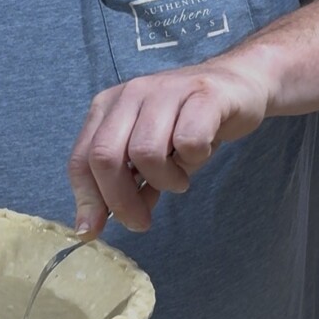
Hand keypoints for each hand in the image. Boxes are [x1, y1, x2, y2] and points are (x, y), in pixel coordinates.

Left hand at [68, 53, 271, 233]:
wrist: (237, 87)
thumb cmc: (188, 124)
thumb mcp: (151, 155)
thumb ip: (129, 184)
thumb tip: (104, 223)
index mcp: (108, 107)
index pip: (82, 158)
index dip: (86, 199)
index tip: (92, 231)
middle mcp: (131, 94)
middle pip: (105, 156)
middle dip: (120, 200)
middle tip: (141, 221)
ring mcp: (166, 90)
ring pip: (145, 152)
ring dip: (164, 180)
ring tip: (179, 179)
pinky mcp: (203, 95)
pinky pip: (188, 141)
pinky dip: (193, 160)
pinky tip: (200, 154)